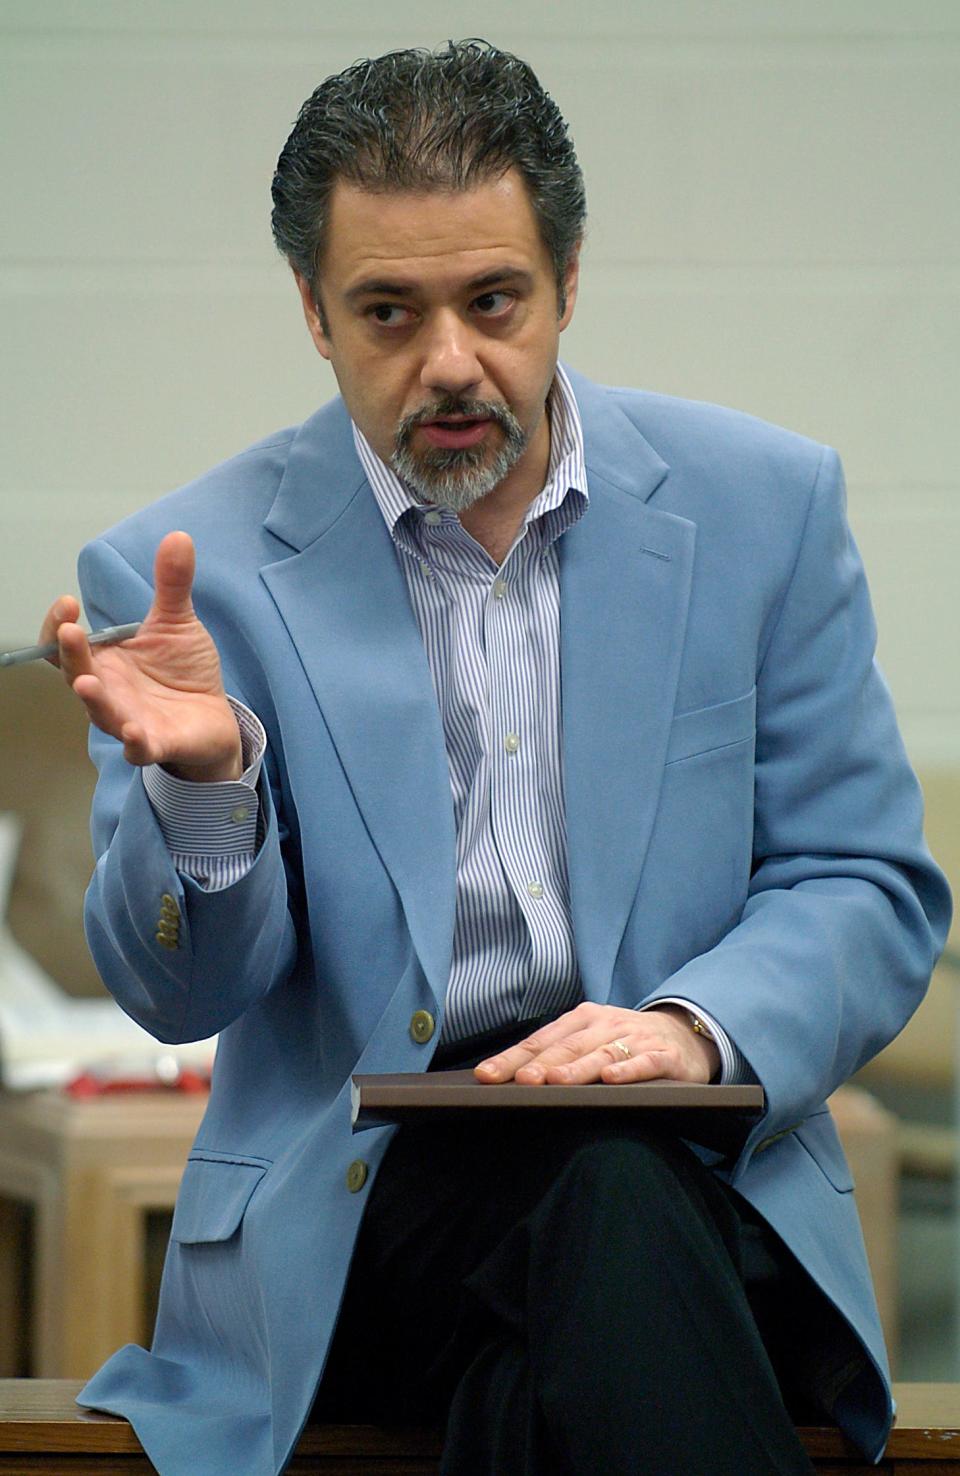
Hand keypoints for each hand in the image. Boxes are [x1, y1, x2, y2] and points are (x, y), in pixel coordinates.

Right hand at [40, 531, 242, 780]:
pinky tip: (135, 733)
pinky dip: (135, 743)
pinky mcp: (157, 744)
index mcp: (106, 662)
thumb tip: (178, 536)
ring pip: (103, 714)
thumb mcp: (177, 623)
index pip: (67, 647)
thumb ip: (172, 585)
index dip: (59, 627)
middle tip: (70, 631)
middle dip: (72, 655)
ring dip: (95, 701)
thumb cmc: (183, 672)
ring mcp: (129, 720)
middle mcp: (109, 692)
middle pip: (79, 676)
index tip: (67, 602)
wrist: (212, 717)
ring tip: (88, 684)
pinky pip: (140, 748)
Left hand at [474, 1002, 719, 1085]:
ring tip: (556, 1082)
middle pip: (567, 1047)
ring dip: (578, 1068)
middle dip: (541, 1064)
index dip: (512, 1058)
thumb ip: (558, 1057)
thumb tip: (511, 1080)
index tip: (486, 1076)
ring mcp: (636, 1038)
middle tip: (519, 1081)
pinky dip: (628, 1069)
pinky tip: (612, 1079)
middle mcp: (605, 1024)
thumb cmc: (625, 1042)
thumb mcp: (590, 1041)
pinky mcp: (665, 1056)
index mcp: (582, 1019)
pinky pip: (645, 1063)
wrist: (683, 1035)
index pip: (540, 1041)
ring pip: (602, 1054)